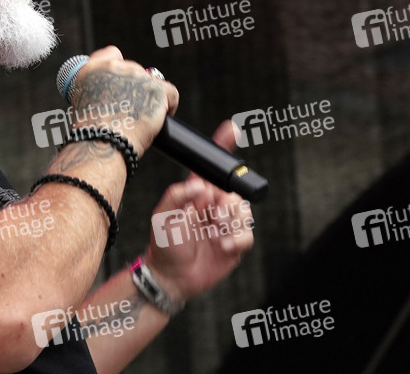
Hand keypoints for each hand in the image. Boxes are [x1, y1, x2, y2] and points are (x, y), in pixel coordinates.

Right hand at [72, 46, 179, 156]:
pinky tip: (162, 117)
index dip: (120, 69)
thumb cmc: (91, 133)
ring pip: (152, 83)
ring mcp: (137, 76)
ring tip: (143, 118)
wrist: (102, 144)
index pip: (112, 54)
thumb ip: (97, 91)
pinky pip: (170, 93)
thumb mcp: (82, 104)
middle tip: (131, 110)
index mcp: (93, 69)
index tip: (122, 83)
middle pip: (135, 71)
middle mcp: (115, 67)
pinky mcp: (156, 89)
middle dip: (135, 88)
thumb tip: (115, 95)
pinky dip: (169, 105)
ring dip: (150, 97)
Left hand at [144, 120, 254, 301]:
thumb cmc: (163, 246)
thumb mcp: (161, 217)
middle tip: (214, 216)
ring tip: (214, 235)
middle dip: (227, 202)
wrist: (171, 278)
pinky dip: (237, 238)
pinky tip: (222, 246)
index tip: (231, 129)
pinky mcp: (234, 244)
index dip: (222, 147)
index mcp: (196, 194)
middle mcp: (213, 206)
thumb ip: (176, 197)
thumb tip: (199, 185)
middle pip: (234, 190)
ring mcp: (225, 225)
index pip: (210, 167)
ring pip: (243, 211)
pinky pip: (247, 234)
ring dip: (231, 222)